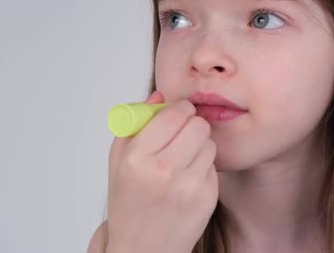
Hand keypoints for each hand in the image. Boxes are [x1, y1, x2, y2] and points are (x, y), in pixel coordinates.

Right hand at [104, 91, 217, 252]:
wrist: (143, 247)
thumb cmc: (129, 202)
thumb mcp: (119, 161)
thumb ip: (137, 124)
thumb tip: (159, 96)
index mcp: (138, 158)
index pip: (173, 114)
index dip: (179, 108)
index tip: (178, 110)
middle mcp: (164, 171)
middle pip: (198, 124)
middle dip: (192, 123)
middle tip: (183, 131)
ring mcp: (189, 186)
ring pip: (209, 143)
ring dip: (199, 145)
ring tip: (183, 159)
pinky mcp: (207, 197)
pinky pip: (214, 164)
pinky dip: (204, 166)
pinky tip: (188, 178)